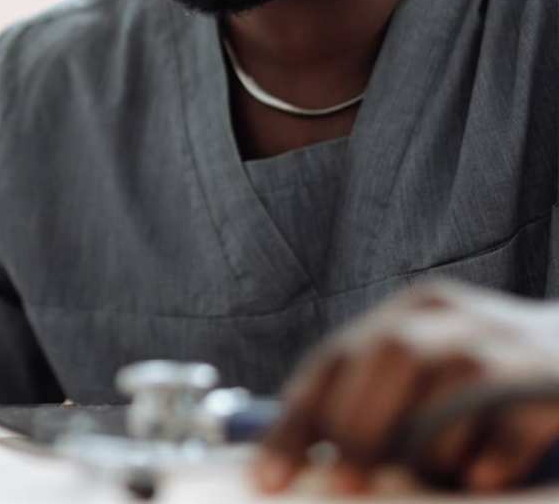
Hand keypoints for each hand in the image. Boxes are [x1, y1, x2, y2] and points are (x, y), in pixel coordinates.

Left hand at [252, 280, 558, 493]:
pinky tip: (480, 480)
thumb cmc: (487, 378)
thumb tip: (319, 468)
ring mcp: (500, 340)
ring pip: (443, 381)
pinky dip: (487, 456)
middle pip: (386, 354)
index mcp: (405, 313)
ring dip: (424, 445)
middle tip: (343, 486)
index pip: (333, 358)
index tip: (269, 477)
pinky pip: (508, 418)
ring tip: (426, 482)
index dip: (297, 419)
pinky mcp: (546, 378)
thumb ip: (378, 404)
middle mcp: (447, 316)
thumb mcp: (428, 374)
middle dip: (357, 428)